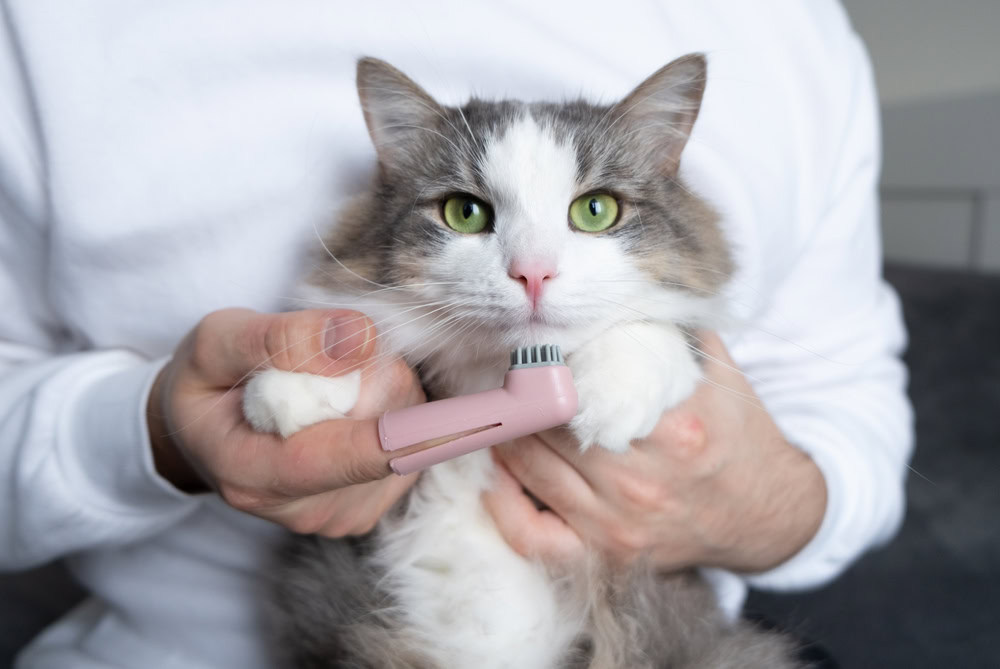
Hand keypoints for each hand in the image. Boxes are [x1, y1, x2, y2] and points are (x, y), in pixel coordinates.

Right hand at [147, 308, 424, 536]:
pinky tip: (348, 409)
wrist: (199, 431)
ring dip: (388, 396)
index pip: (356, 456)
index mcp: (256, 474)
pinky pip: (407, 453)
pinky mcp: (365, 510)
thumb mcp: (218, 341)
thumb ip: (283, 339)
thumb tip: (362, 339)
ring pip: (406, 444)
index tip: (483, 416)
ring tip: (331, 385)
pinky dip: (391, 418)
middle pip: (391, 440)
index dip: (421, 432)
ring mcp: (338, 517)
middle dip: (382, 381)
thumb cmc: (207, 383)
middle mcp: (303, 510)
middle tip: (333, 357)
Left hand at [483, 332, 826, 572]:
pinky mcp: (607, 554)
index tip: (530, 348)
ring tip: (505, 409)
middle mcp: (642, 480)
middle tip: (507, 374)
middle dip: (521, 394)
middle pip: (546, 425)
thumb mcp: (714, 372)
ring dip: (507, 434)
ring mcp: (620, 524)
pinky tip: (499, 475)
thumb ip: (665, 330)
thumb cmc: (735, 436)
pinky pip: (533, 536)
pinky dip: (505, 505)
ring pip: (529, 469)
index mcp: (672, 427)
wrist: (767, 513)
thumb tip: (613, 290)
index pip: (577, 385)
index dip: (543, 362)